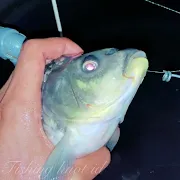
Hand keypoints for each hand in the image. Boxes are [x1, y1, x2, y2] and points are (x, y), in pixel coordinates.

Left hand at [0, 38, 109, 179]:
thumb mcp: (66, 172)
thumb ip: (94, 158)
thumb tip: (104, 147)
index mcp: (19, 107)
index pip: (33, 53)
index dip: (59, 44)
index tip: (78, 54)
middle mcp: (6, 101)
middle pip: (33, 60)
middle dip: (62, 59)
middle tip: (83, 71)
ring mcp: (5, 106)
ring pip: (29, 74)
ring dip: (53, 73)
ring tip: (75, 86)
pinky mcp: (6, 113)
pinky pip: (25, 87)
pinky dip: (45, 86)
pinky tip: (60, 105)